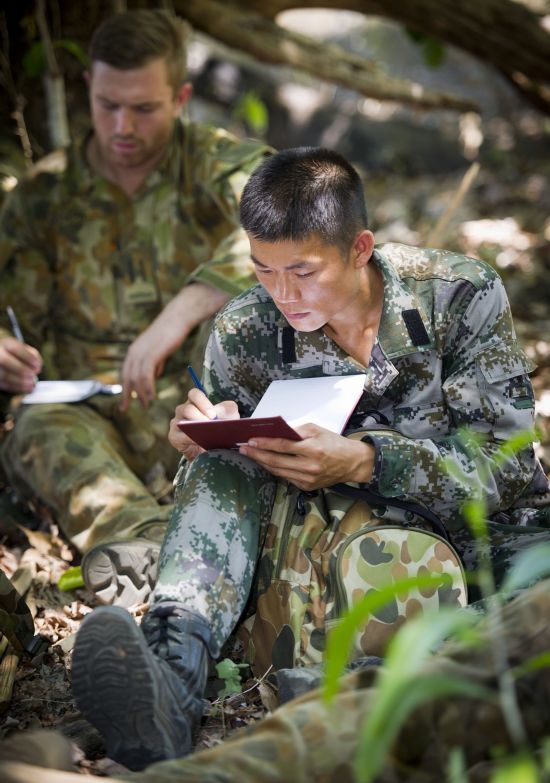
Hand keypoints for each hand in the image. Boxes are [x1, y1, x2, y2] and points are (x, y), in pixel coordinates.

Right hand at [0, 337, 41, 392]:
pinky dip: (17, 387)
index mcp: (6, 344)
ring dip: (20, 381)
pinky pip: (4, 384)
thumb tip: (38, 366)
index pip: (15, 348)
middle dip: (22, 370)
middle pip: (5, 361)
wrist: (2, 357)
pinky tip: (27, 388)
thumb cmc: (16, 354)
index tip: (38, 366)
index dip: (28, 357)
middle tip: (33, 375)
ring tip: (32, 383)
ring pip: (4, 374)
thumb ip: (33, 355)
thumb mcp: (24, 349)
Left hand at [120, 323, 171, 410]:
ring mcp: (141, 353)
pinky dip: (148, 388)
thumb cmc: (171, 333)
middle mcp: (134, 353)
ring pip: (136, 379)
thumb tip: (154, 376)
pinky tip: (151, 396)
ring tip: (145, 405)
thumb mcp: (159, 350)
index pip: (125, 374)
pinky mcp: (151, 354)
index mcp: (134, 352)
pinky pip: (146, 375)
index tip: (124, 402)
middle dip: (126, 395)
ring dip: (140, 394)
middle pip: (126, 378)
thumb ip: (155, 363)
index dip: (124, 388)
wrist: (178, 319)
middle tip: (125, 409)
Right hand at [169, 387, 239, 461]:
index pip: (194, 394)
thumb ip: (228, 409)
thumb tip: (219, 410)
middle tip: (211, 426)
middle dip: (201, 418)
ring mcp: (176, 423)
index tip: (213, 415)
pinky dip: (191, 439)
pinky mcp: (174, 437)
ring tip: (208, 434)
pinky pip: (180, 437)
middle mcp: (183, 410)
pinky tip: (200, 442)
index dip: (203, 402)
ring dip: (195, 428)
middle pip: (188, 409)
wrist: (214, 449)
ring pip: (182, 422)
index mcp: (195, 402)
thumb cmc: (220, 428)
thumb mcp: (229, 417)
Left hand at [238, 423, 374, 490]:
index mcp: (312, 449)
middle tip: (243, 448)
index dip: (264, 443)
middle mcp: (309, 466)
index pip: (282, 446)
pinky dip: (274, 469)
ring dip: (262, 463)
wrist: (352, 463)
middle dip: (257, 454)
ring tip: (251, 454)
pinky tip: (265, 462)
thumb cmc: (334, 443)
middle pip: (276, 461)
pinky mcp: (306, 486)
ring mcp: (307, 479)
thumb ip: (296, 431)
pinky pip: (285, 477)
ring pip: (278, 471)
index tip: (250, 440)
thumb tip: (275, 431)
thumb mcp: (317, 430)